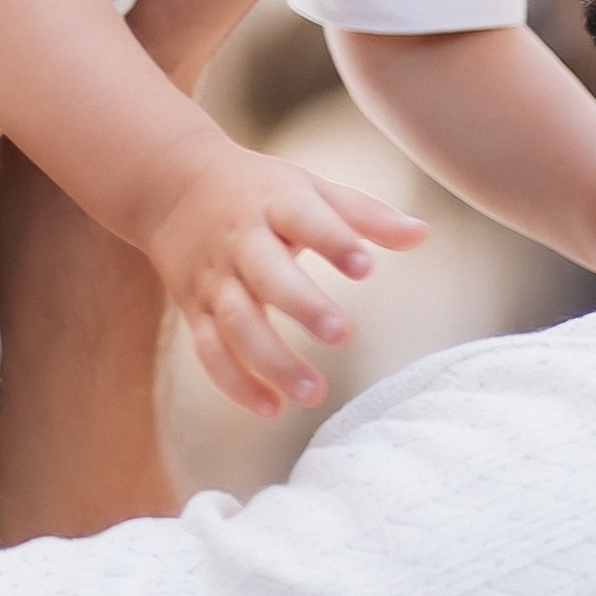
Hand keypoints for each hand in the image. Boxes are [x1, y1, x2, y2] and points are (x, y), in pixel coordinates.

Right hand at [148, 145, 426, 417]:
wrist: (172, 187)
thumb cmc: (261, 191)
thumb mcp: (310, 188)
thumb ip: (365, 215)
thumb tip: (423, 235)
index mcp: (274, 205)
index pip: (305, 220)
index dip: (334, 241)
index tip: (367, 267)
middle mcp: (240, 242)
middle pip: (266, 277)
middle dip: (302, 306)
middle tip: (343, 335)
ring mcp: (214, 279)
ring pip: (235, 323)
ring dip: (271, 360)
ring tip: (314, 393)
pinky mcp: (194, 310)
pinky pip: (209, 350)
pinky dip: (235, 382)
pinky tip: (272, 408)